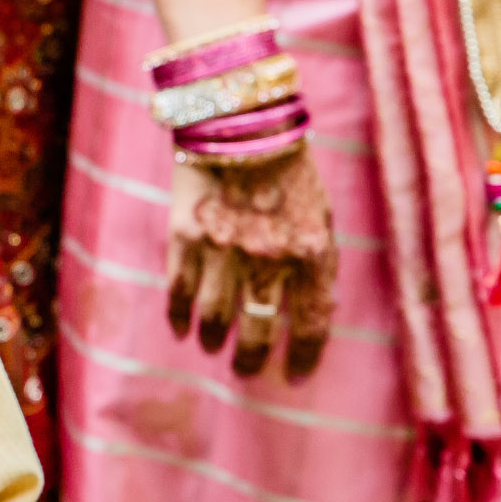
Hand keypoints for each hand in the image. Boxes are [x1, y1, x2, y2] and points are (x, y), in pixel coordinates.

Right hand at [166, 146, 337, 379]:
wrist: (240, 124)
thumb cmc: (290, 171)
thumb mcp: (321, 218)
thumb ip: (317, 265)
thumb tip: (310, 314)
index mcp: (312, 253)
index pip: (311, 325)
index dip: (304, 358)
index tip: (296, 377)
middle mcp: (268, 258)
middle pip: (259, 330)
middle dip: (253, 358)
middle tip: (247, 370)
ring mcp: (223, 249)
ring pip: (216, 316)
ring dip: (214, 339)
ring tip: (213, 348)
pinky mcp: (185, 236)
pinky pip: (180, 289)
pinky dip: (179, 315)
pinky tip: (182, 329)